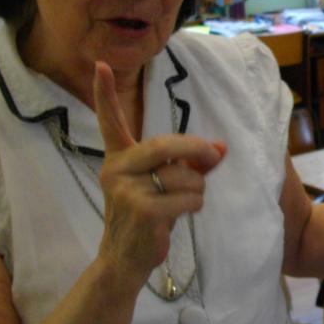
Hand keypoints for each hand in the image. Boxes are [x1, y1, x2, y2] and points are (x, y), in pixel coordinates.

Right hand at [92, 61, 225, 288]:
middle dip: (197, 149)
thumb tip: (222, 149)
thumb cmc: (150, 214)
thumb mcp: (167, 184)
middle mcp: (116, 169)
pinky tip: (180, 216)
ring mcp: (126, 191)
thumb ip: (192, 164)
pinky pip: (186, 199)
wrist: (126, 258)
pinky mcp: (141, 211)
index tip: (100, 65)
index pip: (111, 121)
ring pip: (184, 176)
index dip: (105, 94)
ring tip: (183, 202)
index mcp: (119, 157)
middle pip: (166, 145)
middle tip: (215, 154)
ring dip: (197, 189)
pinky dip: (194, 205)